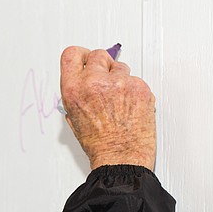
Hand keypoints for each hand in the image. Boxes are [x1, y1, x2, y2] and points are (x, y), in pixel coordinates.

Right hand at [60, 46, 155, 170]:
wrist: (121, 157)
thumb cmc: (98, 143)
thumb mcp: (74, 117)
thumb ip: (76, 93)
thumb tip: (82, 81)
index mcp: (74, 90)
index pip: (72, 54)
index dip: (80, 56)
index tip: (85, 59)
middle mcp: (95, 82)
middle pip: (98, 55)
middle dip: (101, 66)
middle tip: (103, 81)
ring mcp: (120, 83)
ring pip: (120, 67)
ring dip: (118, 79)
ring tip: (117, 101)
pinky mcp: (139, 87)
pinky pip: (135, 79)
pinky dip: (133, 90)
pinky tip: (128, 106)